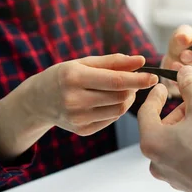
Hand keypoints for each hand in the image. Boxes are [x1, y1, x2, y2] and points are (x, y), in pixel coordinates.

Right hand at [0, 54, 157, 160]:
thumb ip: (114, 62)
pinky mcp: (82, 130)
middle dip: (132, 88)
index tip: (153, 77)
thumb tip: (141, 61)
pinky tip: (106, 102)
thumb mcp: (84, 63)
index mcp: (73, 78)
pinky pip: (110, 119)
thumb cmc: (65, 76)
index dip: (137, 79)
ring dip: (127, 99)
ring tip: (121, 90)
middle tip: (133, 80)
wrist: (38, 100)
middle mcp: (74, 100)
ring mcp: (77, 118)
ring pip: (118, 110)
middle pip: (120, 97)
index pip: (115, 81)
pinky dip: (115, 109)